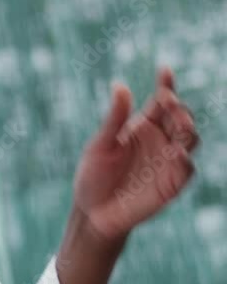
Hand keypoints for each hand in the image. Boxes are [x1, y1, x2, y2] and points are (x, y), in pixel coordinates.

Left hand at [73, 67, 199, 241]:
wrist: (93, 212)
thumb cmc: (93, 176)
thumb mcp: (100, 145)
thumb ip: (114, 119)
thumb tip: (119, 85)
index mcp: (142, 126)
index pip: (160, 102)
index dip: (166, 85)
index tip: (164, 71)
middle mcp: (160, 140)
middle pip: (179, 117)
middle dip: (178, 108)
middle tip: (168, 102)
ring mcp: (168, 161)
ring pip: (189, 139)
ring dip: (185, 129)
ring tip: (176, 122)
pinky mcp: (172, 183)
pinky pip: (186, 168)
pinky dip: (184, 159)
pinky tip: (177, 152)